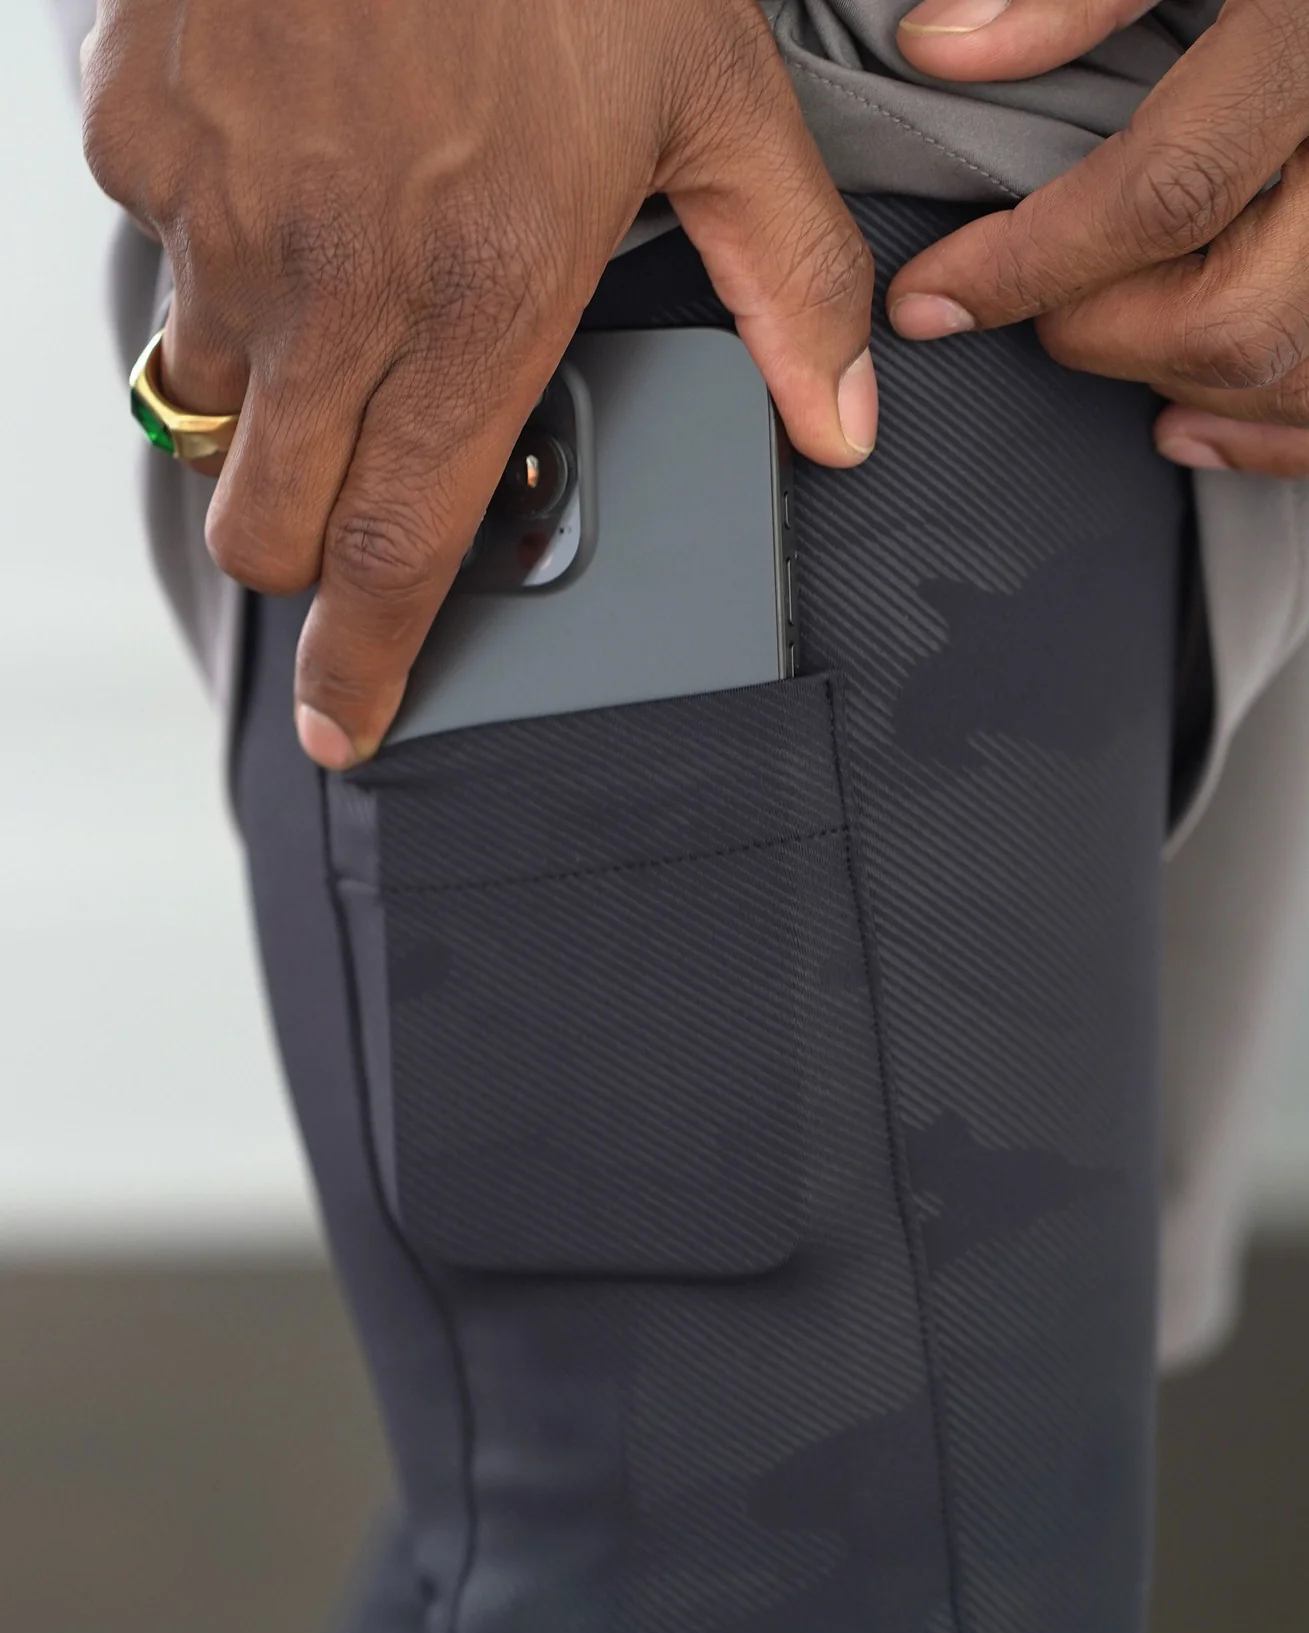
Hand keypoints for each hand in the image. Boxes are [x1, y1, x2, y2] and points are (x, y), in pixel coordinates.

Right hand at [82, 0, 876, 765]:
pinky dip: (219, 251)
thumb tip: (845, 419)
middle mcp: (339, 285)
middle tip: (346, 529)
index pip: (403, 549)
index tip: (352, 726)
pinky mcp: (148, 134)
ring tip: (339, 317)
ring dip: (266, 409)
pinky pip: (163, 252)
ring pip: (209, 405)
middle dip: (304, 566)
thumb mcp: (715, 93)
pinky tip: (289, 175)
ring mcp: (228, 211)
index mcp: (483, 299)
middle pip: (273, 525)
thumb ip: (785, 278)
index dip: (369, 663)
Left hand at [887, 0, 1308, 477]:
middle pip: (1230, 316)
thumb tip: (940, 48)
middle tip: (1043, 300)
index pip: (1162, 194)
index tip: (931, 300)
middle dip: (1102, 332)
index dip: (1028, 266)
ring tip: (1113, 340)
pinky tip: (1188, 422)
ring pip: (1293, 372)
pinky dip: (1269, 435)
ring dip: (1179, 383)